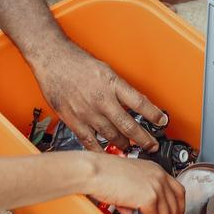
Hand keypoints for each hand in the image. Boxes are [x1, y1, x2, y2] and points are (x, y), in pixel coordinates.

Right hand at [32, 41, 165, 151]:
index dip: (154, 114)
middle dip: (143, 138)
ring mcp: (87, 112)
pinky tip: (108, 155)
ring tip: (131, 150)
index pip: (140, 103)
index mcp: (112, 84)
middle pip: (128, 125)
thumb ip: (117, 87)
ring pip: (111, 136)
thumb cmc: (75, 61)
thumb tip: (131, 102)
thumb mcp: (105, 69)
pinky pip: (90, 142)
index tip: (162, 121)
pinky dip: (101, 150)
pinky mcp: (74, 120)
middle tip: (151, 145)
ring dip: (124, 145)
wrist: (51, 58)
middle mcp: (102, 99)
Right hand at [87, 153, 184, 213]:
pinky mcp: (148, 197)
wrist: (95, 171)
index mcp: (156, 170)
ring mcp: (155, 186)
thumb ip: (139, 197)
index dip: (178, 207)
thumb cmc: (106, 173)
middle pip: (176, 204)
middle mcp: (159, 176)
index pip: (177, 190)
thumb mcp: (129, 183)